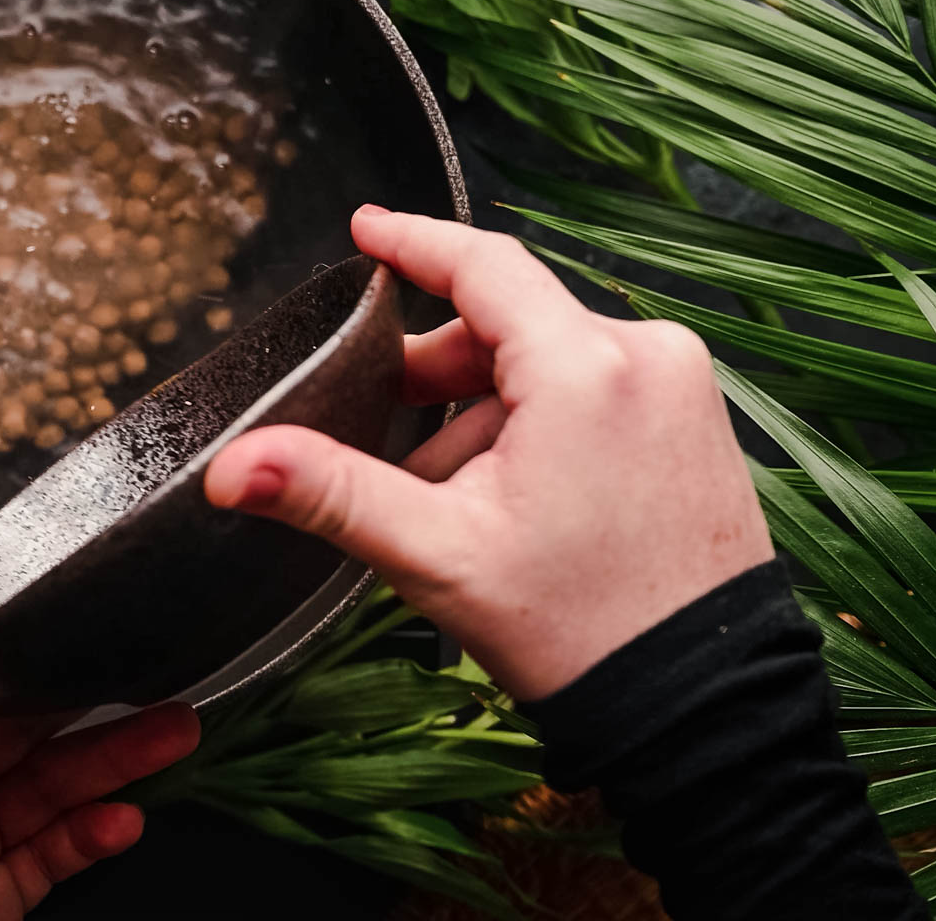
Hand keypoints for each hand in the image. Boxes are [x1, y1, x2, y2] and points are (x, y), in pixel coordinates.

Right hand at [206, 207, 771, 699]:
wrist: (701, 707)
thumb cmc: (581, 630)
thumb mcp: (437, 552)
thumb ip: (329, 491)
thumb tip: (233, 465)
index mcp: (586, 367)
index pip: (481, 264)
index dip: (411, 241)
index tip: (364, 228)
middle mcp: (647, 357)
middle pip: (508, 322)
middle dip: (436, 370)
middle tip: (382, 424)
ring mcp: (681, 390)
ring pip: (548, 361)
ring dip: (484, 410)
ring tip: (454, 498)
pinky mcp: (695, 423)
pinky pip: (594, 389)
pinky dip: (538, 424)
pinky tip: (514, 499)